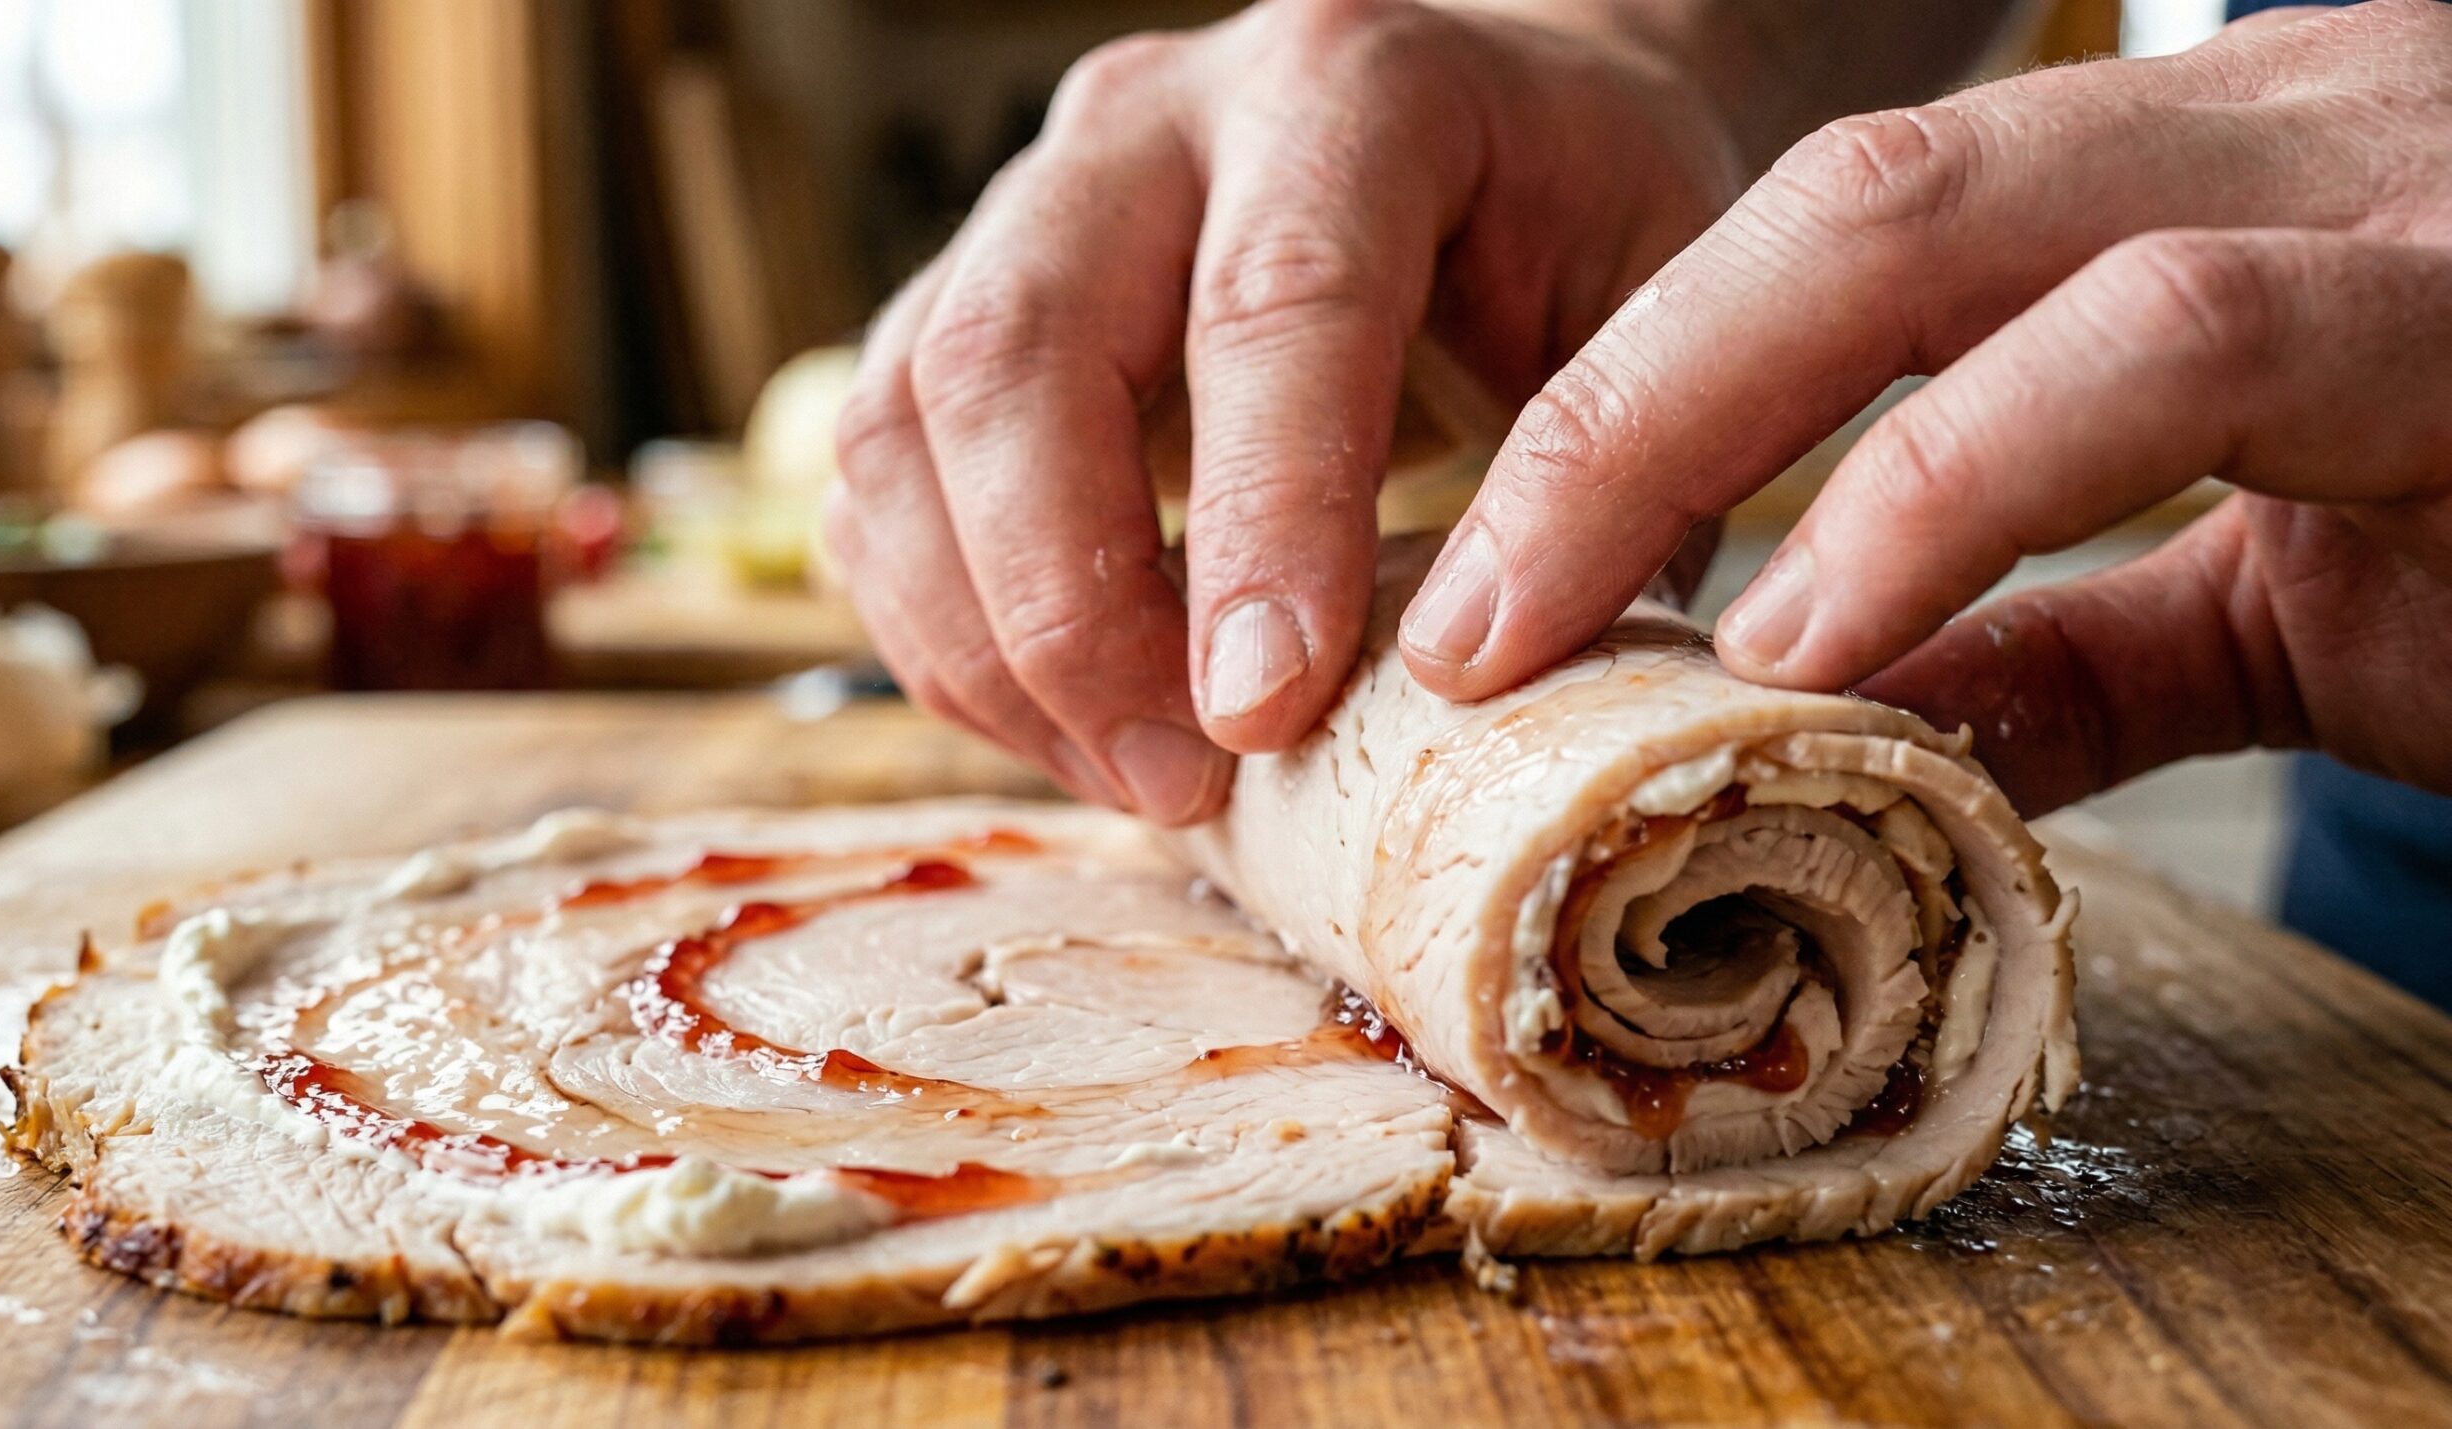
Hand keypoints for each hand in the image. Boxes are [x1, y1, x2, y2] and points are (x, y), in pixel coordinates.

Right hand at [829, 0, 1742, 821]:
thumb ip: (1607, 473)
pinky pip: (878, 479)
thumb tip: (1496, 691)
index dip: (1260, 518)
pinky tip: (1063, 726)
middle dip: (1069, 604)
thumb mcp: (1656, 307)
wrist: (1486, 127)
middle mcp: (1150, 122)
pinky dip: (943, 629)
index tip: (1265, 711)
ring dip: (987, 637)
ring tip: (1131, 778)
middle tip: (1177, 778)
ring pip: (907, 419)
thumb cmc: (1575, 226)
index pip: (1271, 302)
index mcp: (1348, 87)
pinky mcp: (954, 302)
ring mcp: (1027, 205)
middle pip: (1017, 353)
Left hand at [1410, 0, 2451, 812]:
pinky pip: (2179, 341)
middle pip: (1847, 196)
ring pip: (1962, 220)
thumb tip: (1856, 723)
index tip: (1486, 578)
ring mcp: (2385, 192)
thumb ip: (2070, 633)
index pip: (1849, 236)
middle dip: (1609, 405)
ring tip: (1552, 629)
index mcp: (2203, 187)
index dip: (1635, 398)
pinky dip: (1961, 480)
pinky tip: (1822, 625)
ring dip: (1704, 419)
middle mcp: (2278, 132)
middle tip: (1452, 612)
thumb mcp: (2284, 594)